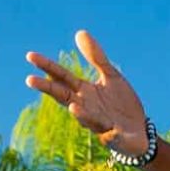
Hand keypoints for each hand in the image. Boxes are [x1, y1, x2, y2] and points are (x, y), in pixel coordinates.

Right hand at [25, 30, 150, 155]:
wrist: (140, 132)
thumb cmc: (121, 104)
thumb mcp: (111, 77)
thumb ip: (97, 58)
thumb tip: (80, 32)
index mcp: (83, 92)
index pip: (61, 77)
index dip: (47, 67)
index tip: (30, 55)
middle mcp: (86, 108)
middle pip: (64, 97)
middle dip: (49, 89)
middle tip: (29, 79)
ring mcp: (100, 125)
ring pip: (87, 119)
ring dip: (81, 114)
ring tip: (74, 107)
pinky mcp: (116, 138)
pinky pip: (113, 137)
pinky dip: (111, 135)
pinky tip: (111, 133)